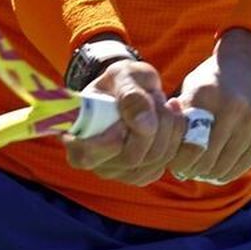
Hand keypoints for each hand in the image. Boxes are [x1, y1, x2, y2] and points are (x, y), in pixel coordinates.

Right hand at [63, 58, 186, 185]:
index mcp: (76, 135)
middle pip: (130, 158)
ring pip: (152, 162)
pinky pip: (164, 165)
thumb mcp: (123, 75)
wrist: (131, 89)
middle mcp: (94, 160)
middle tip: (158, 98)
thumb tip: (144, 125)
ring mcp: (117, 171)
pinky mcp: (139, 174)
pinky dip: (174, 140)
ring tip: (164, 105)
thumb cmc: (120, 82)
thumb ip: (131, 94)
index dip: (108, 142)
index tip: (125, 119)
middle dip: (153, 125)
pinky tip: (171, 120)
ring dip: (168, 130)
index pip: (86, 155)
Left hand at [167, 29, 250, 184]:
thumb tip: (161, 145)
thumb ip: (179, 115)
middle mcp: (232, 107)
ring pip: (224, 167)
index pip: (188, 145)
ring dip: (208, 174)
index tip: (172, 163)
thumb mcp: (192, 88)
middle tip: (184, 171)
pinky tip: (217, 169)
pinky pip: (242, 166)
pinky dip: (226, 173)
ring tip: (200, 171)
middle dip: (191, 170)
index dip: (177, 161)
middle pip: (206, 159)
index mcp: (206, 95)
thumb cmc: (214, 81)